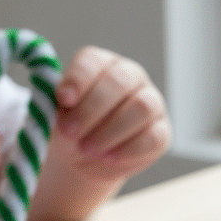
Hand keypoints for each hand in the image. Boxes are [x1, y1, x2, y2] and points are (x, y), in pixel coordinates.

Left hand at [50, 46, 170, 181]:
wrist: (86, 157)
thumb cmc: (71, 128)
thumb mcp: (58, 115)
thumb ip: (58, 104)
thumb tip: (62, 101)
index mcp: (101, 64)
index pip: (93, 61)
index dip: (78, 78)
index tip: (62, 99)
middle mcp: (130, 76)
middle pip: (119, 82)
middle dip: (92, 109)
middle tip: (70, 132)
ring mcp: (151, 102)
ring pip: (141, 107)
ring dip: (111, 131)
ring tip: (87, 149)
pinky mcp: (162, 132)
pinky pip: (153, 137)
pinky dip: (130, 150)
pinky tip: (109, 159)